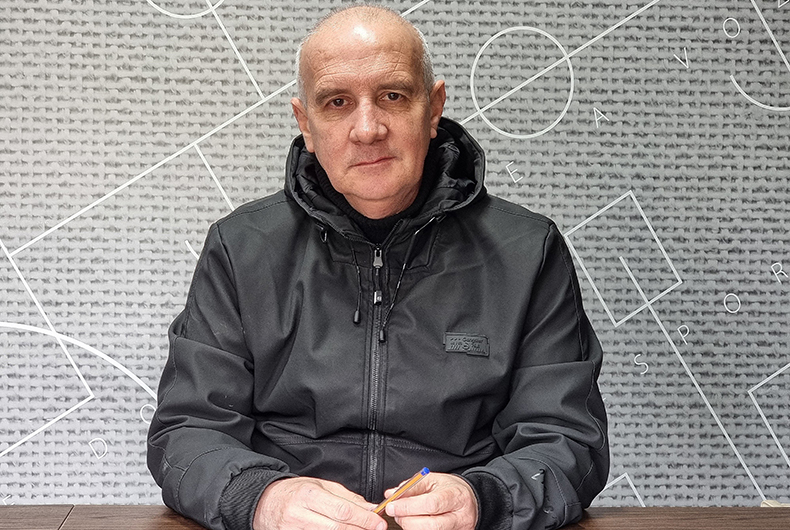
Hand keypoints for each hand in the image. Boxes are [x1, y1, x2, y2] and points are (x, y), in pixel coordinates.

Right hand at [253, 477, 387, 529]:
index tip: (379, 522)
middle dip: (360, 529)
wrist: (264, 503)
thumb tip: (370, 507)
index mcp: (308, 495)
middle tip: (377, 529)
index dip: (363, 518)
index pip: (341, 509)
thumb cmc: (295, 492)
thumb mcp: (320, 486)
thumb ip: (346, 497)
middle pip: (337, 527)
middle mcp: (299, 514)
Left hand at [383, 472, 477, 529]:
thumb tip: (391, 494)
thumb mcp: (433, 479)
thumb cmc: (450, 489)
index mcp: (455, 496)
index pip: (431, 504)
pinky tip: (414, 522)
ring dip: (410, 527)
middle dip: (406, 520)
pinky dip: (417, 529)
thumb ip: (412, 486)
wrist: (471, 500)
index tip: (391, 506)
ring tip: (405, 517)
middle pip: (429, 525)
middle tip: (396, 513)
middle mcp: (459, 517)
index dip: (408, 506)